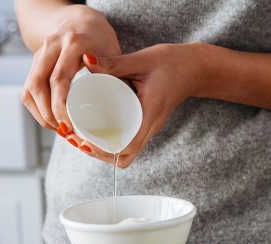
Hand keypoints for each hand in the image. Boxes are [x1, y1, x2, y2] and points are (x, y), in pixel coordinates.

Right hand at [21, 5, 120, 136]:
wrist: (79, 20)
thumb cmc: (100, 39)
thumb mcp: (111, 52)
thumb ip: (113, 74)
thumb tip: (121, 104)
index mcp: (73, 43)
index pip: (59, 79)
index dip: (60, 106)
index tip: (68, 126)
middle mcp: (51, 46)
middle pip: (39, 85)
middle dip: (48, 114)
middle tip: (64, 132)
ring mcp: (39, 53)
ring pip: (29, 89)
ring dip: (41, 113)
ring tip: (58, 129)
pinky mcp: (34, 63)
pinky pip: (28, 90)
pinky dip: (36, 108)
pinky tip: (50, 119)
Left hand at [72, 44, 201, 167]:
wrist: (194, 68)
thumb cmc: (172, 63)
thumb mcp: (141, 60)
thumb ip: (114, 63)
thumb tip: (86, 60)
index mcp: (149, 116)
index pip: (127, 147)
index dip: (103, 150)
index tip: (84, 141)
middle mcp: (149, 127)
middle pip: (123, 157)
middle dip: (98, 153)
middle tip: (76, 140)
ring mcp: (148, 128)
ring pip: (124, 153)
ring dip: (103, 151)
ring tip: (81, 138)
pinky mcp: (145, 124)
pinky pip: (127, 142)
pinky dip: (110, 142)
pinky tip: (93, 131)